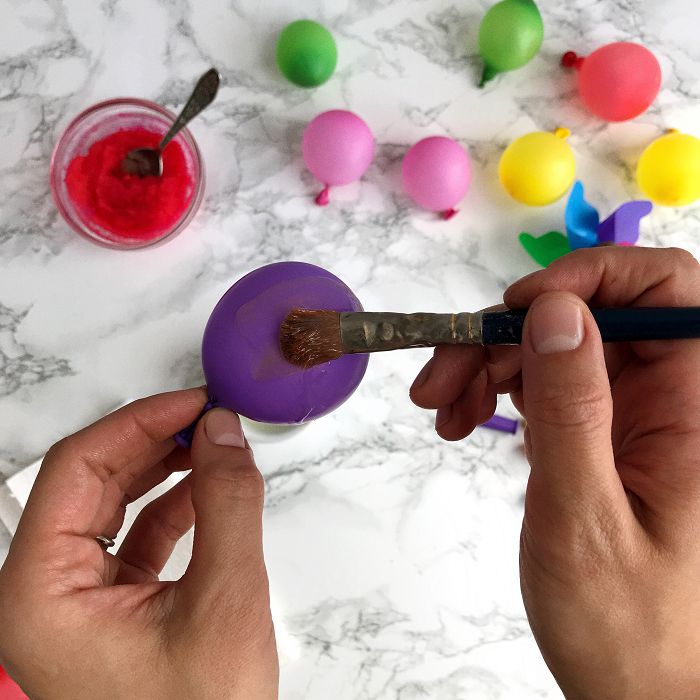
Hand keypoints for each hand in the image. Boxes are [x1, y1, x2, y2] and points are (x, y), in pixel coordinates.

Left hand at [0, 389, 277, 699]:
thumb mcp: (224, 602)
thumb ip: (227, 505)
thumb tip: (225, 429)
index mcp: (40, 594)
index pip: (74, 472)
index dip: (136, 424)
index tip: (194, 402)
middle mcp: (44, 593)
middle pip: (90, 484)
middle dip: (152, 443)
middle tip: (209, 417)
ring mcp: (76, 602)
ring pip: (113, 507)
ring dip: (165, 470)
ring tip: (215, 445)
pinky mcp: (112, 609)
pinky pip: (136, 538)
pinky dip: (175, 507)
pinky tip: (211, 490)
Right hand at [411, 247, 699, 698]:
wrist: (636, 691)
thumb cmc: (628, 627)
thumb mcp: (585, 517)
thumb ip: (572, 408)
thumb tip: (556, 312)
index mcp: (694, 410)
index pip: (668, 291)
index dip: (594, 276)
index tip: (521, 309)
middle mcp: (667, 400)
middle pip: (588, 317)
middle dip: (509, 333)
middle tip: (442, 376)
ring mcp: (629, 415)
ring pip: (554, 346)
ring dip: (489, 364)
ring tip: (442, 409)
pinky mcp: (597, 432)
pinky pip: (544, 384)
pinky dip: (495, 390)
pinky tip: (464, 421)